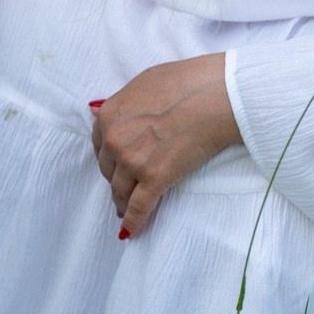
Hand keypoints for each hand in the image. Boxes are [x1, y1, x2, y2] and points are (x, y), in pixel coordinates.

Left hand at [90, 53, 242, 237]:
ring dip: (121, 201)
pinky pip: (138, 207)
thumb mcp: (142, 84)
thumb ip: (122, 103)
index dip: (108, 156)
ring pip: (120, 190)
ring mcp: (133, 161)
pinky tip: (130, 231)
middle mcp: (114, 140)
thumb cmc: (184, 83)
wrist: (213, 95)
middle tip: (123, 186)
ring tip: (124, 210)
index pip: (100, 144)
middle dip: (115, 177)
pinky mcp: (154, 179)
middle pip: (108, 168)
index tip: (114, 165)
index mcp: (109, 115)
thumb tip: (104, 112)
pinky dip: (133, 221)